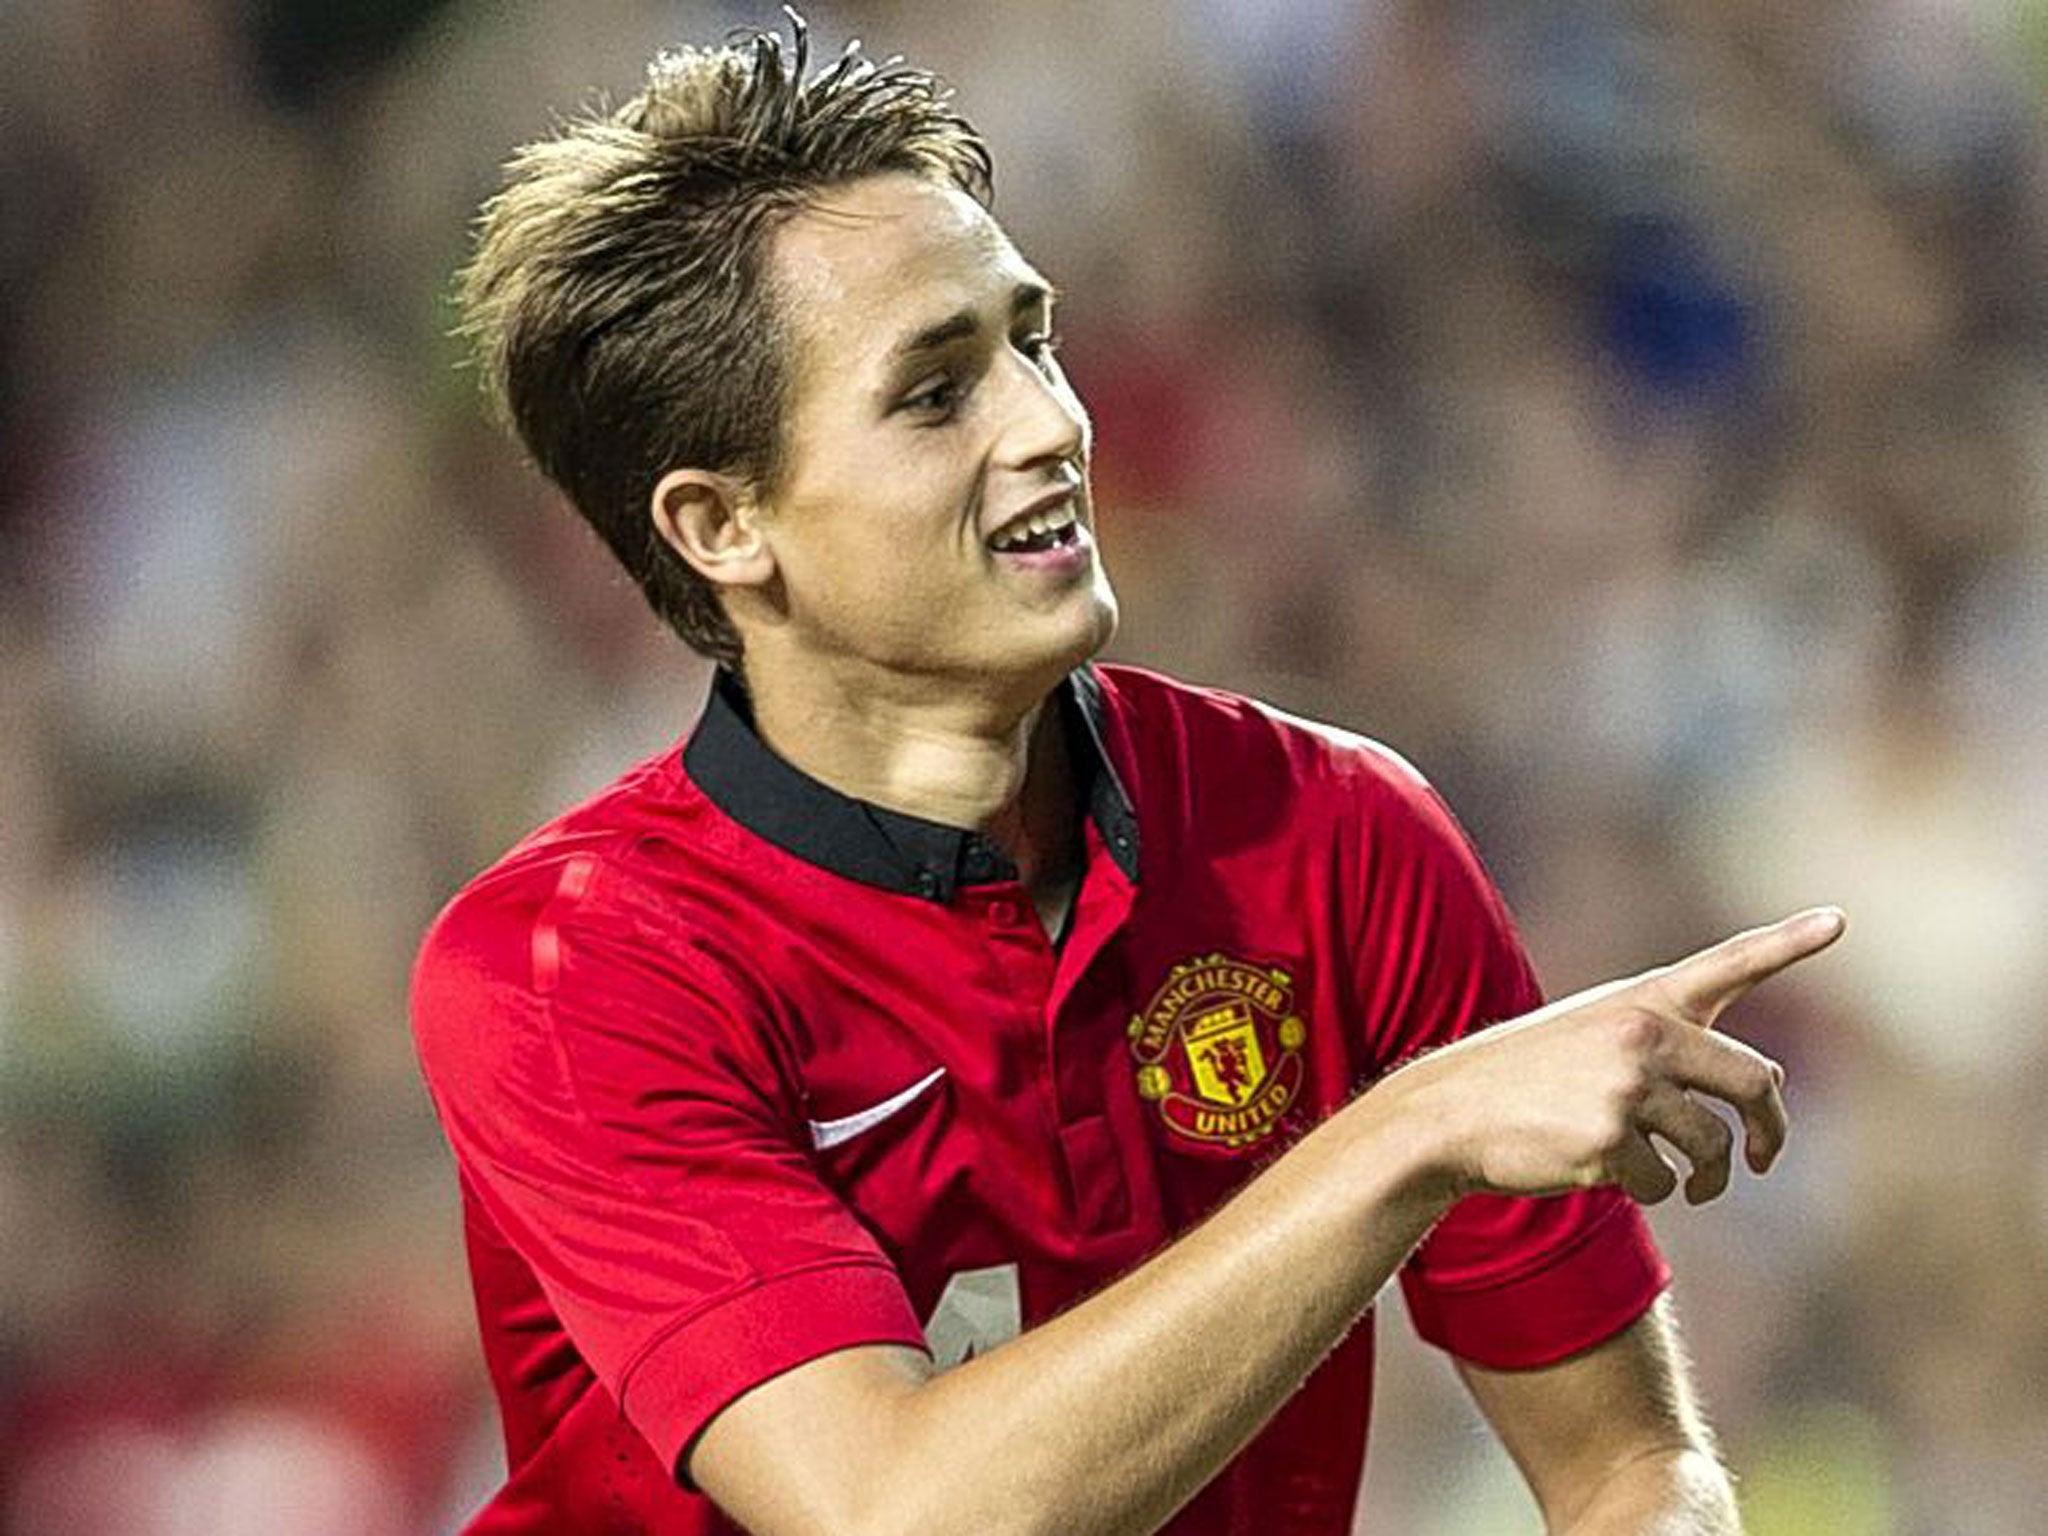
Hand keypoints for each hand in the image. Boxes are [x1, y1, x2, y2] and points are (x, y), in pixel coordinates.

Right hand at [1383, 908, 1845, 1205]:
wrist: (1449, 1112)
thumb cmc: (1528, 1077)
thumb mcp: (1592, 1032)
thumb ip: (1666, 1041)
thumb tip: (1757, 1088)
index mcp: (1643, 998)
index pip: (1729, 963)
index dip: (1788, 942)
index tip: (1837, 919)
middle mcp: (1645, 1033)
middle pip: (1756, 1081)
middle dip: (1771, 1128)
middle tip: (1763, 1156)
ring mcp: (1628, 1085)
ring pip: (1714, 1144)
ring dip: (1707, 1177)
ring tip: (1691, 1187)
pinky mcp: (1611, 1138)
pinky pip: (1665, 1181)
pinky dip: (1652, 1191)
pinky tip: (1612, 1175)